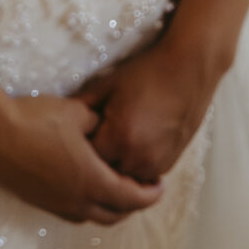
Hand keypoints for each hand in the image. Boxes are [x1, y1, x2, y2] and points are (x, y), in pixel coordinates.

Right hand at [0, 91, 163, 226]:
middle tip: (141, 189)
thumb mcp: (76, 112)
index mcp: (93, 181)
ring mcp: (55, 205)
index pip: (133, 198)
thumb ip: (98, 121)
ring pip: (93, 217)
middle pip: (116, 214)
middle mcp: (77, 201)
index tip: (159, 185)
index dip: (151, 193)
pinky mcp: (37, 202)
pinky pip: (72, 212)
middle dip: (133, 204)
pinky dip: (87, 205)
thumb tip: (106, 125)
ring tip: (114, 188)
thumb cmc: (34, 120)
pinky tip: (82, 185)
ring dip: (109, 207)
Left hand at [79, 34, 225, 184]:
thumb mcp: (107, 85)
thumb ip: (81, 105)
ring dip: (114, 167)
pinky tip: (127, 146)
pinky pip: (142, 175)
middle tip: (86, 144)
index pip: (86, 159)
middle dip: (93, 162)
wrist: (189, 70)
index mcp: (119, 138)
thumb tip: (59, 118)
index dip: (76, 148)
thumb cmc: (146, 73)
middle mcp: (139, 157)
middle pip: (104, 174)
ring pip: (124, 179)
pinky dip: (132, 166)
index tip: (71, 137)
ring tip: (107, 145)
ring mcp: (157, 163)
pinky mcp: (169, 163)